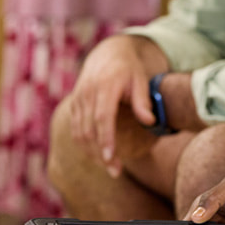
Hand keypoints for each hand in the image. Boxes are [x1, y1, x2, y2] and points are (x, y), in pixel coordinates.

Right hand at [67, 36, 158, 174]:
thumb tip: (150, 122)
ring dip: (92, 153)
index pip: (102, 117)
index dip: (105, 139)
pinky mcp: (74, 104)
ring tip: (110, 167)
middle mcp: (87, 92)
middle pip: (89, 130)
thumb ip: (143, 101)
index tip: (111, 158)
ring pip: (79, 132)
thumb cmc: (129, 69)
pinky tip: (99, 155)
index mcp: (105, 85)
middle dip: (100, 153)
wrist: (108, 53)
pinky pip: (75, 129)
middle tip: (116, 171)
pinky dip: (85, 145)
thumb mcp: (141, 80)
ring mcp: (78, 98)